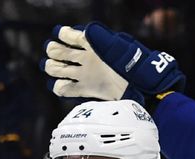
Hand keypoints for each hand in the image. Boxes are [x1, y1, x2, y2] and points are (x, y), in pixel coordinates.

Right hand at [41, 22, 184, 103]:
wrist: (140, 86)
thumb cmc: (131, 63)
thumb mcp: (117, 46)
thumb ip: (101, 38)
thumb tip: (86, 31)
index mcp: (91, 44)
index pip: (66, 34)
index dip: (62, 34)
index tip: (66, 36)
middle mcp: (85, 58)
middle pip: (55, 51)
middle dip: (54, 52)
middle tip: (62, 57)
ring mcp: (84, 74)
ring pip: (55, 68)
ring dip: (53, 68)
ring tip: (63, 71)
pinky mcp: (85, 90)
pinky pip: (64, 89)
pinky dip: (59, 87)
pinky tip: (63, 86)